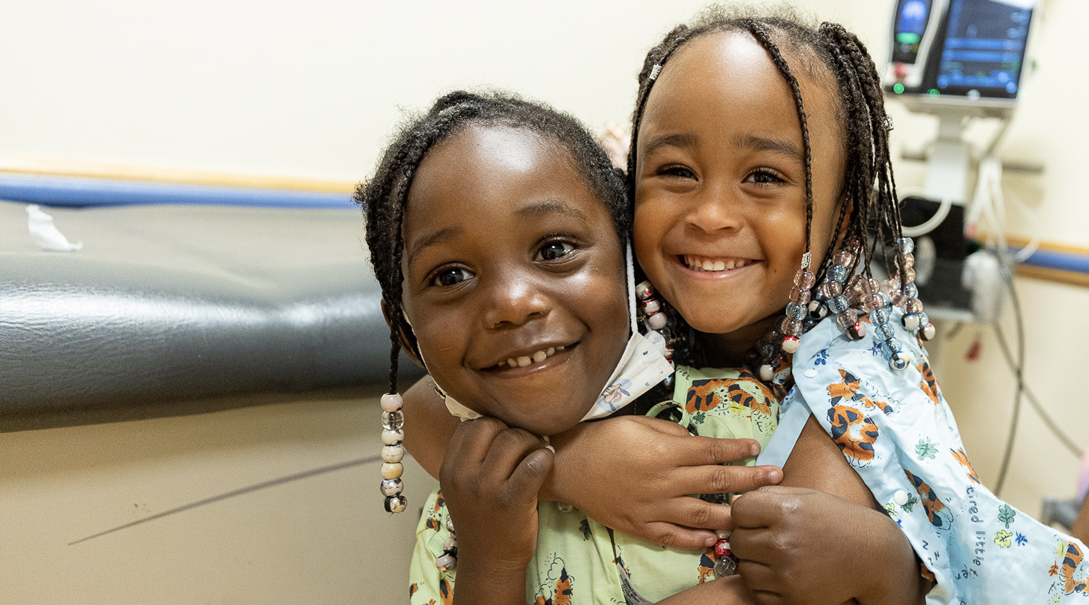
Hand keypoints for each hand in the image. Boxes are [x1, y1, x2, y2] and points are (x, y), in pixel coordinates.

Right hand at [439, 417, 553, 571]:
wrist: (489, 562)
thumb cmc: (481, 520)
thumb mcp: (461, 487)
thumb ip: (469, 456)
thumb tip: (491, 417)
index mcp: (449, 469)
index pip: (470, 426)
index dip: (493, 425)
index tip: (506, 437)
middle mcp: (463, 476)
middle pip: (490, 426)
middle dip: (512, 429)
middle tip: (526, 442)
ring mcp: (486, 489)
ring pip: (513, 440)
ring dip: (531, 441)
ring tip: (538, 450)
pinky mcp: (512, 501)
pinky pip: (534, 463)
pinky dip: (545, 456)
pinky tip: (548, 459)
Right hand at [545, 415, 782, 549]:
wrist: (567, 466)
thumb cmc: (603, 438)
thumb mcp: (639, 424)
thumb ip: (672, 435)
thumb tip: (699, 444)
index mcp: (665, 453)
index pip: (712, 451)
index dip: (737, 449)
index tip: (757, 447)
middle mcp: (664, 481)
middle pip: (717, 482)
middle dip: (750, 479)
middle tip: (776, 477)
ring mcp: (653, 507)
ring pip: (701, 514)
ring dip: (731, 514)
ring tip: (753, 513)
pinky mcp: (640, 525)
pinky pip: (673, 536)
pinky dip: (695, 540)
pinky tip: (713, 539)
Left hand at [731, 486, 916, 604]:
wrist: (873, 556)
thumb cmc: (836, 521)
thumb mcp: (806, 496)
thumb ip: (768, 496)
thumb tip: (734, 504)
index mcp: (787, 511)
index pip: (738, 511)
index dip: (747, 513)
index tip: (759, 516)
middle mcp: (784, 542)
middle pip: (738, 541)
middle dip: (749, 538)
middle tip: (767, 538)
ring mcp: (788, 574)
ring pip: (744, 569)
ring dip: (754, 563)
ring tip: (776, 556)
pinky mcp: (793, 598)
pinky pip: (758, 591)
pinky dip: (765, 584)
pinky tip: (781, 573)